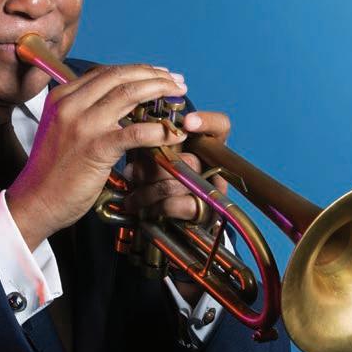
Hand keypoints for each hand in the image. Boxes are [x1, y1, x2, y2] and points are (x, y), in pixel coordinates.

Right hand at [6, 64, 187, 250]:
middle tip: (176, 81)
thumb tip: (118, 104)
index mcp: (62, 97)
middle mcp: (70, 105)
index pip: (105, 72)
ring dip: (159, 91)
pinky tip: (172, 133)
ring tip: (179, 96)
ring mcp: (82, 125)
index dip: (137, 70)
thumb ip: (82, 112)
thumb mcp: (60, 129)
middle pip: (119, 77)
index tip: (159, 74)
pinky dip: (158, 129)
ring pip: (128, 94)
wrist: (36, 201)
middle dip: (153, 75)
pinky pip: (134, 132)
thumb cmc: (51, 172)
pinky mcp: (95, 148)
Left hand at [122, 108, 231, 306]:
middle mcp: (213, 167)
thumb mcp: (152, 163)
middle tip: (132, 173)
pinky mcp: (205, 213)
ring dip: (148, 191)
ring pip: (179, 182)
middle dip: (154, 166)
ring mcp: (212, 191)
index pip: (220, 127)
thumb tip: (133, 148)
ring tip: (132, 198)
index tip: (186, 122)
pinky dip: (156, 207)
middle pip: (189, 158)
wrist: (167, 230)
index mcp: (203, 148)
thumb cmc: (156, 187)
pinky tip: (144, 211)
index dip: (207, 122)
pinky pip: (179, 204)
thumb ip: (147, 149)